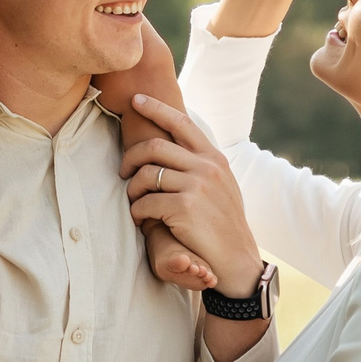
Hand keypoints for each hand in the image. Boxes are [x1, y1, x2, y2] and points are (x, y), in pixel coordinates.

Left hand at [121, 95, 263, 297]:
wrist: (237, 261)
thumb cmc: (223, 225)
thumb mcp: (222, 186)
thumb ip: (201, 165)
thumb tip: (175, 145)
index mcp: (215, 158)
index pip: (182, 122)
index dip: (156, 108)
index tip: (136, 100)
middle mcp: (207, 167)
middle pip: (155, 146)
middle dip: (131, 157)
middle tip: (123, 171)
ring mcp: (197, 186)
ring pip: (146, 174)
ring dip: (132, 189)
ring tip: (134, 201)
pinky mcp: (184, 208)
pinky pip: (145, 202)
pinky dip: (138, 212)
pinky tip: (142, 221)